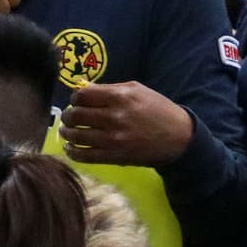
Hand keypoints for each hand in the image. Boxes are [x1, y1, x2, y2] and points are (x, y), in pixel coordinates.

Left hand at [59, 81, 193, 166]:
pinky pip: (84, 156)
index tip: (77, 102)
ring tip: (67, 131)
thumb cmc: (157, 109)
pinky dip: (72, 152)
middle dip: (67, 116)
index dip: (75, 99)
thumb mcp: (136, 90)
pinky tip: (70, 148)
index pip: (81, 96)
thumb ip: (108, 89)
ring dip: (66, 133)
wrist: (180, 137)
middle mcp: (114, 118)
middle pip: (75, 115)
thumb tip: (82, 90)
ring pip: (76, 136)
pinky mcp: (115, 157)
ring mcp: (114, 139)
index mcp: (119, 97)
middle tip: (69, 117)